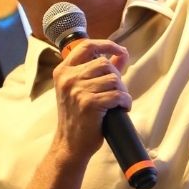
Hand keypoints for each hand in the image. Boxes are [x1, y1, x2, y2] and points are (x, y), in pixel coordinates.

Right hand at [50, 38, 130, 159]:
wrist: (70, 144)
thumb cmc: (78, 117)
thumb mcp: (81, 89)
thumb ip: (100, 70)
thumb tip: (122, 53)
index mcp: (63, 71)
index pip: (86, 46)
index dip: (106, 44)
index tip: (120, 50)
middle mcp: (68, 78)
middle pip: (105, 63)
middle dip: (117, 77)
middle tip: (117, 92)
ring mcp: (77, 90)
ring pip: (113, 79)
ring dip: (122, 91)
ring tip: (118, 102)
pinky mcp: (89, 103)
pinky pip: (117, 94)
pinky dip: (125, 102)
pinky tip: (122, 108)